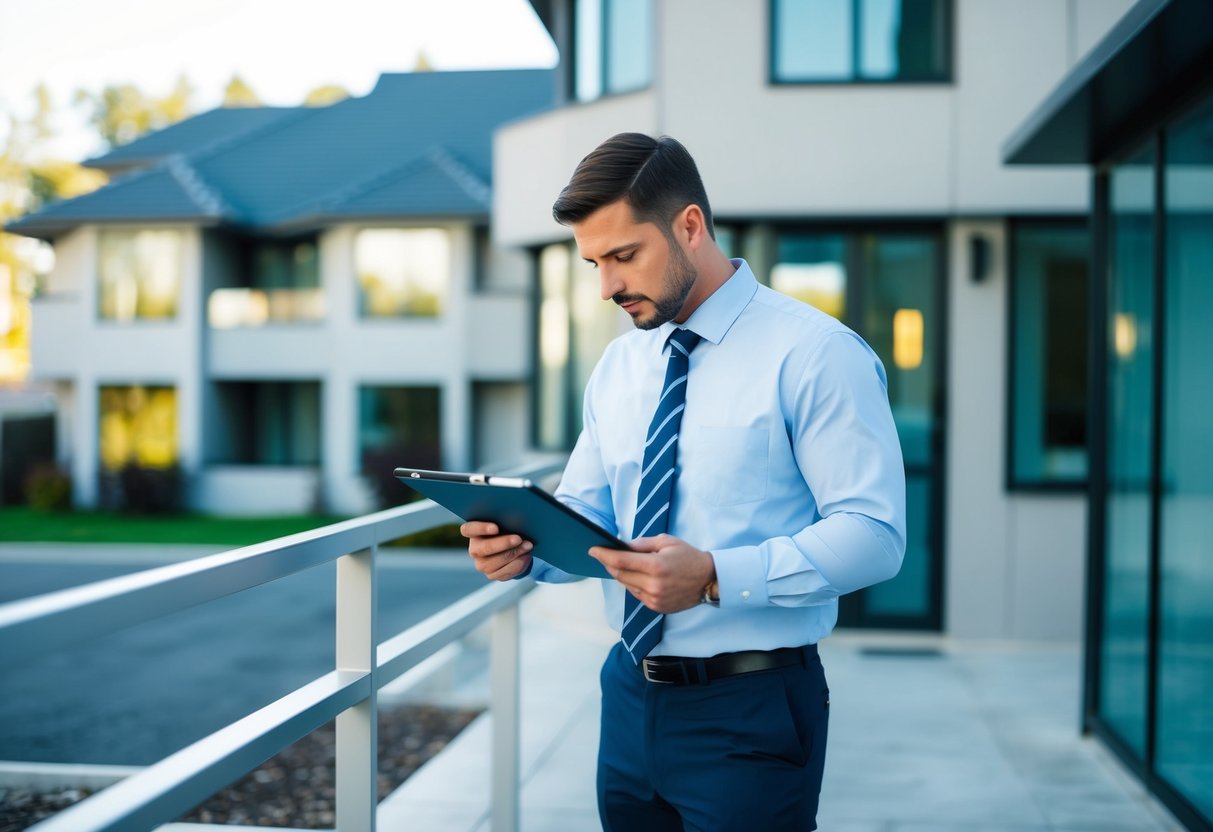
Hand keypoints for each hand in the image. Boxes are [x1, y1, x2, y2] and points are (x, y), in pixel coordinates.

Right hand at [460, 521, 533, 580]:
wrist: (515, 547)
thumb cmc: (508, 529)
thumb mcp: (506, 523)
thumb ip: (506, 521)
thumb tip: (517, 522)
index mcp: (473, 532)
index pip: (468, 529)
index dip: (480, 528)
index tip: (496, 528)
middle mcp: (474, 550)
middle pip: (484, 548)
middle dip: (503, 543)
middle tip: (518, 539)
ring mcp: (481, 564)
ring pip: (495, 562)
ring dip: (514, 554)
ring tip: (528, 546)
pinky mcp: (491, 575)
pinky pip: (503, 572)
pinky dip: (517, 564)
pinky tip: (526, 556)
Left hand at [590, 534, 714, 612]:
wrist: (708, 580)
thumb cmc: (688, 557)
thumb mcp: (666, 542)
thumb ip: (642, 544)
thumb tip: (623, 546)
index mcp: (656, 566)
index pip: (621, 561)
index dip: (604, 555)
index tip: (592, 550)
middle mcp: (653, 585)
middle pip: (620, 575)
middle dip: (609, 564)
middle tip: (603, 555)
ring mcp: (654, 599)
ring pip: (627, 586)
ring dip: (621, 575)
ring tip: (621, 564)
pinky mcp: (656, 607)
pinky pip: (636, 595)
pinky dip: (633, 585)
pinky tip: (638, 576)